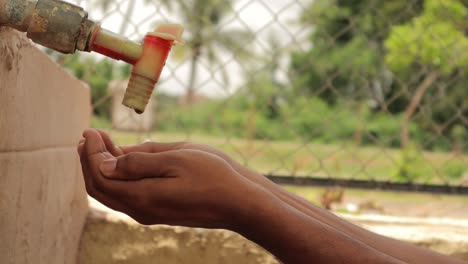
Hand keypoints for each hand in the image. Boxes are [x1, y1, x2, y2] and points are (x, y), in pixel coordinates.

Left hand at [78, 129, 266, 228]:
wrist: (238, 203)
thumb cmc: (213, 176)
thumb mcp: (177, 159)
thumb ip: (139, 161)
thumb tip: (107, 163)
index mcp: (142, 196)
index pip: (100, 175)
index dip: (91, 152)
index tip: (90, 130)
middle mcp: (140, 210)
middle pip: (100, 189)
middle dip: (90, 161)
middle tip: (90, 136)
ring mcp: (149, 213)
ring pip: (112, 194)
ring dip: (103, 168)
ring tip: (102, 144)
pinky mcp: (158, 211)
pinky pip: (127, 196)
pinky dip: (118, 177)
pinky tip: (124, 160)